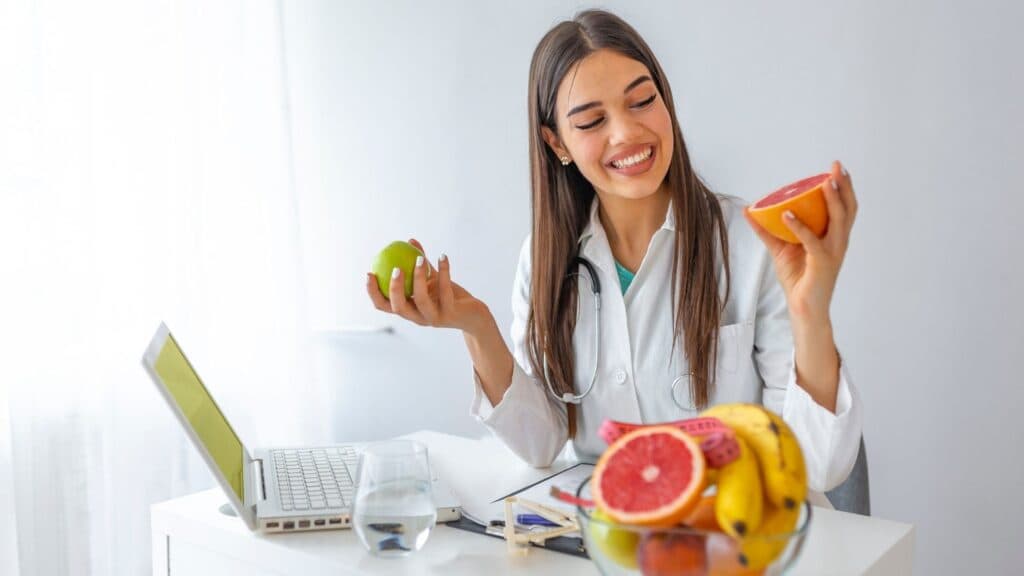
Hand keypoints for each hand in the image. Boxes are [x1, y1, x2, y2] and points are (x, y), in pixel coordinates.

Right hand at [366, 239, 489, 333]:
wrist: (473, 314)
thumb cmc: (449, 295)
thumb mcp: (433, 279)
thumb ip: (419, 263)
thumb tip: (409, 240)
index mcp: (409, 309)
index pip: (384, 305)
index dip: (373, 292)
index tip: (369, 273)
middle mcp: (418, 317)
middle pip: (399, 307)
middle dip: (394, 288)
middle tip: (395, 268)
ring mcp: (434, 317)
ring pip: (422, 300)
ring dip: (419, 278)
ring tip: (419, 259)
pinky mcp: (451, 313)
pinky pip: (445, 290)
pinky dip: (443, 271)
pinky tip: (442, 256)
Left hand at [744, 160, 857, 321]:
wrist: (803, 308)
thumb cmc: (797, 278)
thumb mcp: (780, 249)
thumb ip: (767, 230)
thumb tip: (749, 210)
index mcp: (834, 237)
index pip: (845, 208)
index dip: (844, 187)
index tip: (836, 168)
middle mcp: (838, 242)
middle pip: (848, 209)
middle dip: (844, 186)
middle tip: (835, 167)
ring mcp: (833, 252)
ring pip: (838, 221)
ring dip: (832, 200)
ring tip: (823, 183)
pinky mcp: (822, 263)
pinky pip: (811, 241)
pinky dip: (799, 226)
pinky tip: (787, 214)